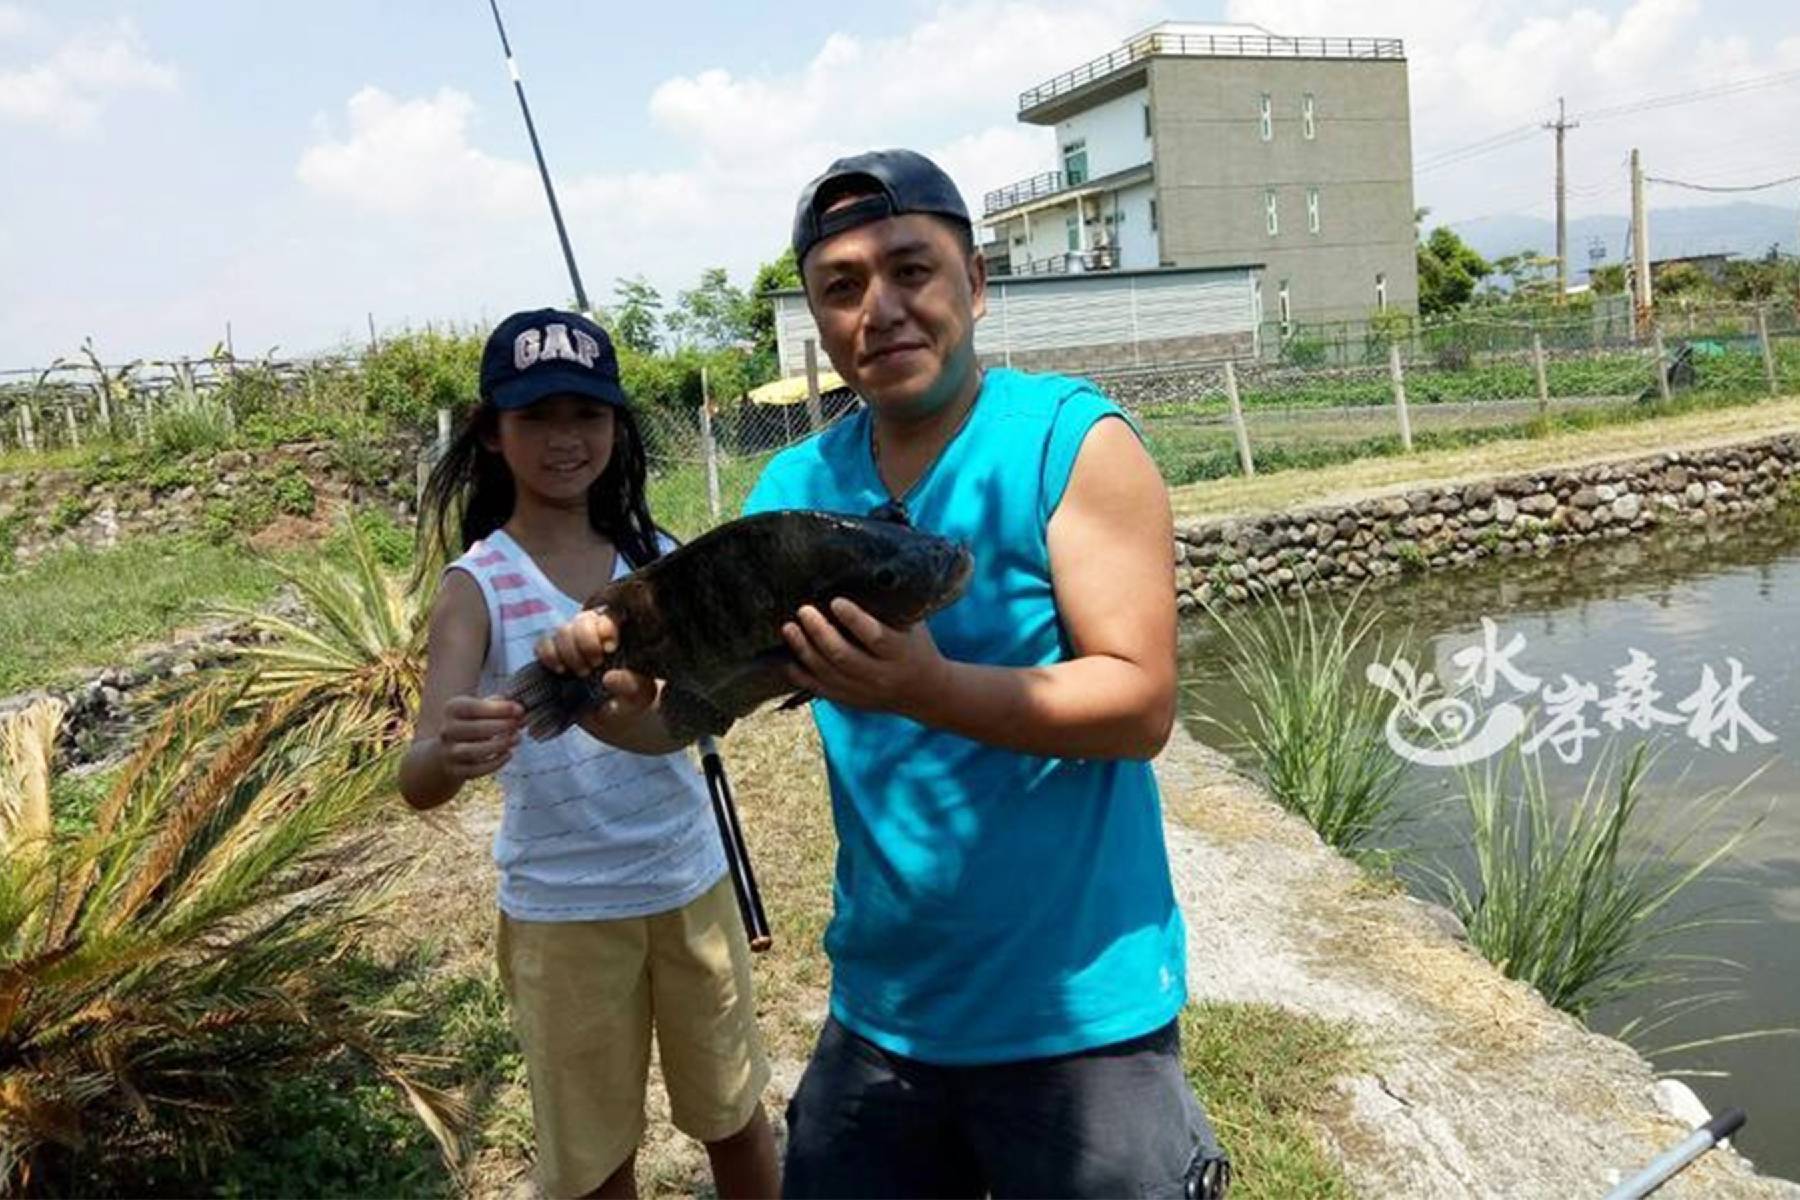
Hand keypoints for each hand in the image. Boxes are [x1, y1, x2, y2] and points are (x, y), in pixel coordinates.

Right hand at [438, 694, 522, 780]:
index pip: (473, 708)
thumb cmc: (472, 723)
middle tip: (518, 725)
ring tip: (517, 738)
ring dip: (500, 745)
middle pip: (475, 729)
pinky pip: (476, 769)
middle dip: (502, 726)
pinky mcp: (455, 770)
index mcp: (452, 709)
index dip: (498, 708)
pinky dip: (495, 763)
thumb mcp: (481, 709)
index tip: (520, 709)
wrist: (447, 750)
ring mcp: (449, 752)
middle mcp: (447, 730)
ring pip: (474, 751)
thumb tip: (520, 711)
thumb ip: (499, 706)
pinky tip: (508, 754)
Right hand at [534, 609, 657, 723]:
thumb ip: (631, 685)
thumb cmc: (630, 698)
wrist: (611, 713)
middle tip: (594, 666)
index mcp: (620, 632)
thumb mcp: (639, 696)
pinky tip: (561, 670)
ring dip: (569, 653)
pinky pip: (543, 643)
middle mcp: (595, 631)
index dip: (606, 627)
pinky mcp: (554, 653)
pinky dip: (548, 655)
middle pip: (583, 620)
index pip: (610, 614)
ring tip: (582, 673)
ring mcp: (573, 641)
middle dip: (586, 643)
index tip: (609, 649)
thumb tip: (610, 678)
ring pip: (563, 630)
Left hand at [782, 598, 948, 718]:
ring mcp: (862, 691)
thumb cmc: (915, 646)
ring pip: (826, 672)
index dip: (854, 619)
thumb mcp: (914, 626)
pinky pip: (818, 688)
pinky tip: (786, 656)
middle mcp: (880, 675)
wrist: (925, 692)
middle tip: (804, 610)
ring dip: (804, 649)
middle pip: (842, 655)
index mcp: (900, 652)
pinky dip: (799, 673)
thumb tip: (864, 571)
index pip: (875, 636)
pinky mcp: (848, 700)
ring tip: (789, 627)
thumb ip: (892, 607)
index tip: (836, 601)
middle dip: (819, 632)